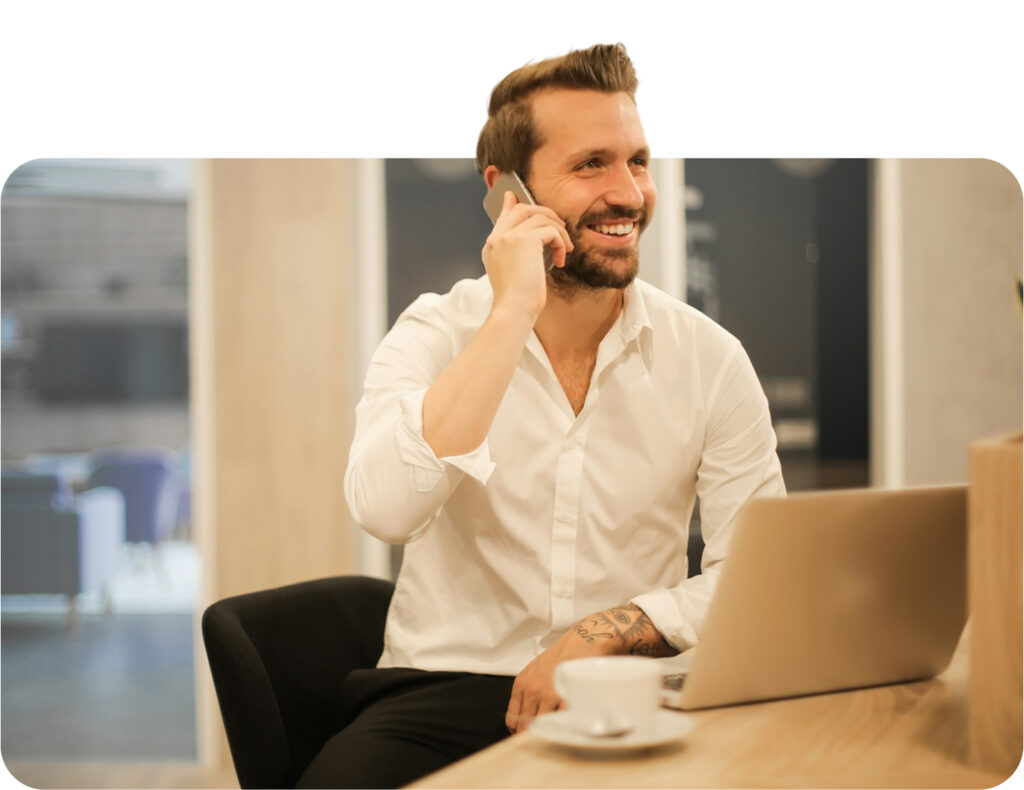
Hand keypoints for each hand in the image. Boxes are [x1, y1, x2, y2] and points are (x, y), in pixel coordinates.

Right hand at [482, 190, 572, 320]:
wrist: (514, 310)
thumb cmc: (517, 299)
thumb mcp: (515, 272)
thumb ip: (520, 252)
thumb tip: (536, 239)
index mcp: (492, 245)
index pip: (503, 216)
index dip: (512, 204)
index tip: (515, 197)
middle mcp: (498, 237)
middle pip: (522, 209)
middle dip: (545, 213)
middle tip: (559, 227)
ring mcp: (509, 236)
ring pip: (540, 217)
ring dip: (558, 231)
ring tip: (564, 248)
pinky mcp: (524, 240)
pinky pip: (550, 230)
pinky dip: (560, 242)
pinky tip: (561, 259)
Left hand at [505, 604, 675, 733]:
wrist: (585, 640)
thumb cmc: (564, 654)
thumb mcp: (536, 670)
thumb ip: (529, 692)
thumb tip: (527, 718)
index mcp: (522, 683)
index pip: (513, 719)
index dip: (520, 732)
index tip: (529, 734)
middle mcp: (532, 689)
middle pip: (527, 726)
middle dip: (535, 735)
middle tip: (546, 737)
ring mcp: (549, 694)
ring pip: (545, 726)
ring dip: (553, 731)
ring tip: (560, 731)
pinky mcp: (567, 696)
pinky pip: (562, 722)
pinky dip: (565, 727)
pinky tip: (570, 726)